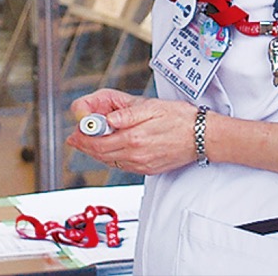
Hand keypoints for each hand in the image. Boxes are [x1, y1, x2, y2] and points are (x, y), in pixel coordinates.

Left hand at [67, 92, 203, 175]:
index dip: (83, 137)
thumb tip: (107, 119)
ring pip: (110, 162)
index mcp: (134, 138)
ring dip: (96, 153)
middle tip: (75, 138)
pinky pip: (123, 166)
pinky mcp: (148, 169)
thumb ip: (127, 114)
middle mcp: (136, 155)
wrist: (203, 136)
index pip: (98, 142)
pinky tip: (109, 150)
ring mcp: (142, 164)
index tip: (75, 131)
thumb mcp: (152, 107)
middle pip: (101, 154)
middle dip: (85, 146)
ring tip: (87, 143)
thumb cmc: (180, 119)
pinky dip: (111, 158)